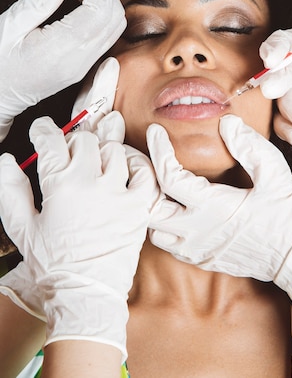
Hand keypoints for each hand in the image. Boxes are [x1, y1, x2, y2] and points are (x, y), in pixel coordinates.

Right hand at [0, 0, 124, 141]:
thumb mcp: (8, 26)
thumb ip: (38, 2)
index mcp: (59, 51)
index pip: (98, 12)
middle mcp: (79, 61)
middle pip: (113, 18)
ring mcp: (85, 66)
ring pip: (115, 26)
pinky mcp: (86, 65)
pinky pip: (107, 35)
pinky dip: (102, 12)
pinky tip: (81, 1)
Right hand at [0, 112, 157, 360]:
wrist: (85, 295)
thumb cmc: (53, 265)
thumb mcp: (23, 229)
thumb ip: (12, 192)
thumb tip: (5, 162)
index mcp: (60, 187)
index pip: (51, 142)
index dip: (43, 130)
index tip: (42, 129)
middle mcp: (92, 184)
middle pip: (85, 140)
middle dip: (74, 140)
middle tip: (70, 151)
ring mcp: (119, 194)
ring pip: (115, 150)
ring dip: (103, 149)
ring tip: (96, 159)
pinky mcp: (139, 207)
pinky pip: (145, 172)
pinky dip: (137, 163)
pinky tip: (125, 167)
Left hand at [147, 115, 291, 303]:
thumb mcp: (277, 175)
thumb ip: (250, 146)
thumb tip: (226, 123)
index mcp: (214, 208)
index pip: (169, 178)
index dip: (157, 150)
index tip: (154, 131)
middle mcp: (198, 232)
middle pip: (147, 208)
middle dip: (138, 180)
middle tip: (137, 156)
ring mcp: (197, 250)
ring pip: (152, 229)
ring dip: (148, 203)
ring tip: (151, 178)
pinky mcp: (202, 259)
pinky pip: (167, 243)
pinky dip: (160, 221)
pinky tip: (169, 203)